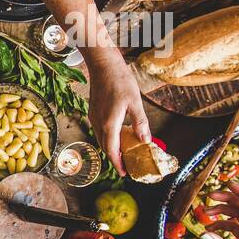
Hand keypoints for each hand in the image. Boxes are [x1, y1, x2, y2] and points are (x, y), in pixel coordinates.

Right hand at [87, 51, 152, 174]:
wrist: (102, 65)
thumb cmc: (120, 80)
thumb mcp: (135, 102)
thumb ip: (140, 123)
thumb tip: (146, 140)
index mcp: (109, 123)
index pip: (112, 150)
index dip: (118, 163)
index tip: (125, 173)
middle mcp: (98, 123)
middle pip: (106, 147)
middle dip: (115, 158)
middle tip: (127, 165)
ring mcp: (94, 117)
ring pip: (101, 139)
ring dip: (111, 148)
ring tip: (123, 152)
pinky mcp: (93, 111)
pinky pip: (99, 130)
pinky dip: (108, 137)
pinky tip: (117, 134)